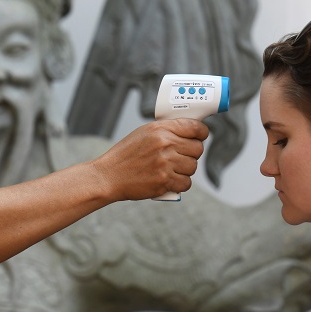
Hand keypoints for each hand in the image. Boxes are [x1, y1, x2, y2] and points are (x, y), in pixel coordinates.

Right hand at [92, 119, 207, 200]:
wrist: (108, 176)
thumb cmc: (125, 156)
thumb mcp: (143, 133)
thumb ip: (166, 131)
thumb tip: (188, 133)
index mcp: (160, 129)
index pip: (195, 127)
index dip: (201, 133)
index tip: (200, 137)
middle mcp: (165, 144)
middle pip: (197, 149)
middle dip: (192, 154)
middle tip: (182, 157)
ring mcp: (165, 163)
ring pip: (193, 167)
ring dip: (186, 170)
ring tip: (172, 170)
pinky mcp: (164, 181)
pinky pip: (186, 183)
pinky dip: (180, 184)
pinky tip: (170, 180)